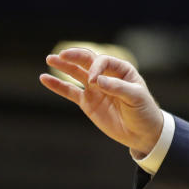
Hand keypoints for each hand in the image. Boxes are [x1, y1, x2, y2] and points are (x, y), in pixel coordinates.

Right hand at [39, 47, 163, 155]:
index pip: (103, 61)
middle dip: (75, 56)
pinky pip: (70, 92)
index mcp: (121, 70)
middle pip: (87, 61)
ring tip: (50, 58)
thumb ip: (118, 88)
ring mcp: (95, 89)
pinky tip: (44, 78)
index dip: (95, 68)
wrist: (142, 133)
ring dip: (63, 66)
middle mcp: (106, 76)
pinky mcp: (87, 102)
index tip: (93, 81)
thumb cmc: (144, 112)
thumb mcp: (136, 98)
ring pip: (76, 73)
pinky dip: (57, 86)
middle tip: (61, 55)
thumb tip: (97, 80)